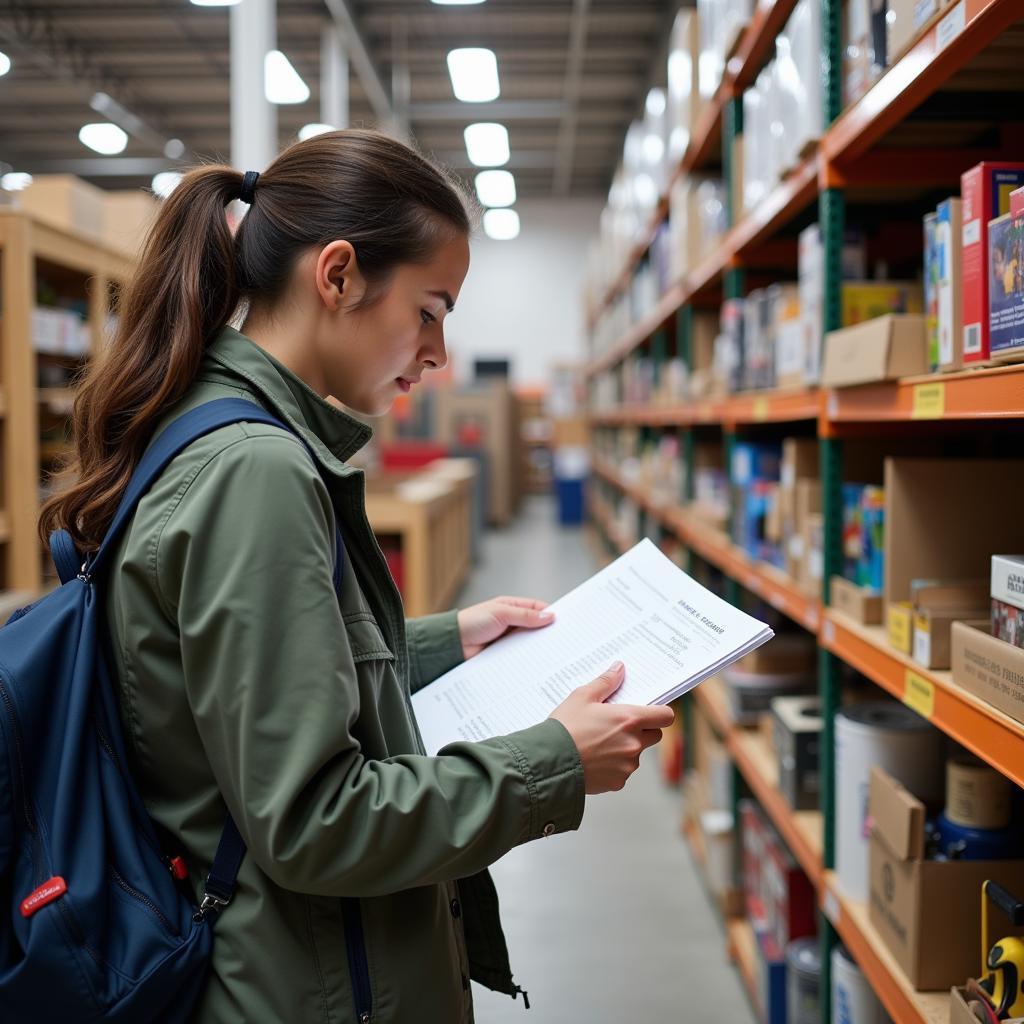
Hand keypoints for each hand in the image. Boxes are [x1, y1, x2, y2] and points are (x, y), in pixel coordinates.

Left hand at [457, 596, 554, 659]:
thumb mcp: (501, 613)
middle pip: (535, 627)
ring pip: (529, 643)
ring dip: (538, 648)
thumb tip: (549, 616)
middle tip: (563, 642)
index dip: (550, 614)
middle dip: (547, 633)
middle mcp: (511, 623)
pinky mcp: (504, 654)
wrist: (452, 644)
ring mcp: (508, 639)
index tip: (564, 623)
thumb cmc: (472, 622)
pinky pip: (519, 656)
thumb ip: (525, 615)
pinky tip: (537, 665)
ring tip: (554, 656)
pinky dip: (527, 659)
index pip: (537, 608)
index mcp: (511, 607)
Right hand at [549, 662, 674, 794]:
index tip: (650, 711)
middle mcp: (634, 743)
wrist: (548, 762)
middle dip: (642, 730)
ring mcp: (627, 765)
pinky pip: (622, 771)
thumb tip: (619, 668)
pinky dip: (613, 766)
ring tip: (598, 744)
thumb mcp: (582, 697)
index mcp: (629, 719)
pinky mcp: (618, 782)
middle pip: (654, 736)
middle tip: (618, 726)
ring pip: (636, 754)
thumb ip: (605, 682)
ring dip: (625, 749)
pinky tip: (593, 759)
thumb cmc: (565, 728)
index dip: (660, 713)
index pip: (665, 716)